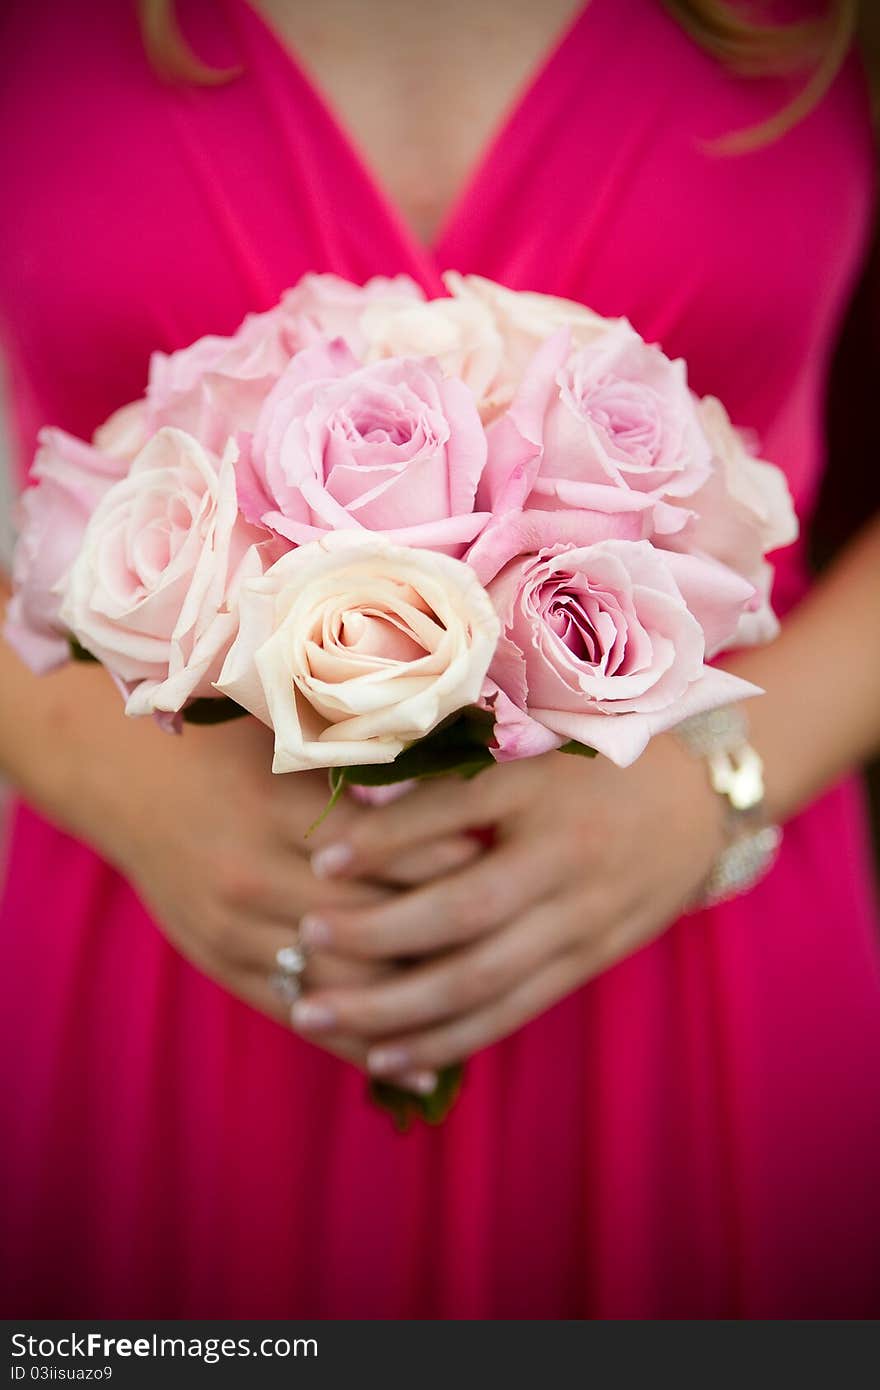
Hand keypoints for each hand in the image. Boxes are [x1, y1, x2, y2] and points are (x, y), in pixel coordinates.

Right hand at [25, 665, 476, 1091]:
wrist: (126, 780)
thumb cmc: (224, 749)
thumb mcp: (287, 741)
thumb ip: (364, 762)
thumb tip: (465, 785)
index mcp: (277, 810)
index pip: (382, 851)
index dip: (447, 864)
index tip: (508, 865)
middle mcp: (253, 876)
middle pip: (370, 925)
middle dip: (446, 940)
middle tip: (518, 943)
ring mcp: (233, 930)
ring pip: (343, 987)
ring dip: (417, 1006)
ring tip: (488, 1010)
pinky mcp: (221, 967)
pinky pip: (303, 1019)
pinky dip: (364, 1048)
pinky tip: (422, 1070)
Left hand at [287, 736, 725, 1073]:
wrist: (694, 805)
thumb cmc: (590, 761)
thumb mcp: (532, 739)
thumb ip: (451, 763)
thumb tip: (353, 793)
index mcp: (543, 788)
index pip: (454, 813)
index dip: (384, 840)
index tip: (319, 859)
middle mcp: (564, 858)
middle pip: (462, 913)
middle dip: (376, 936)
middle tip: (301, 940)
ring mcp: (581, 919)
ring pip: (480, 980)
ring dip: (394, 1007)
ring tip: (317, 1013)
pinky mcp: (587, 963)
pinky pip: (511, 1012)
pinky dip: (448, 1040)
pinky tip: (388, 1057)